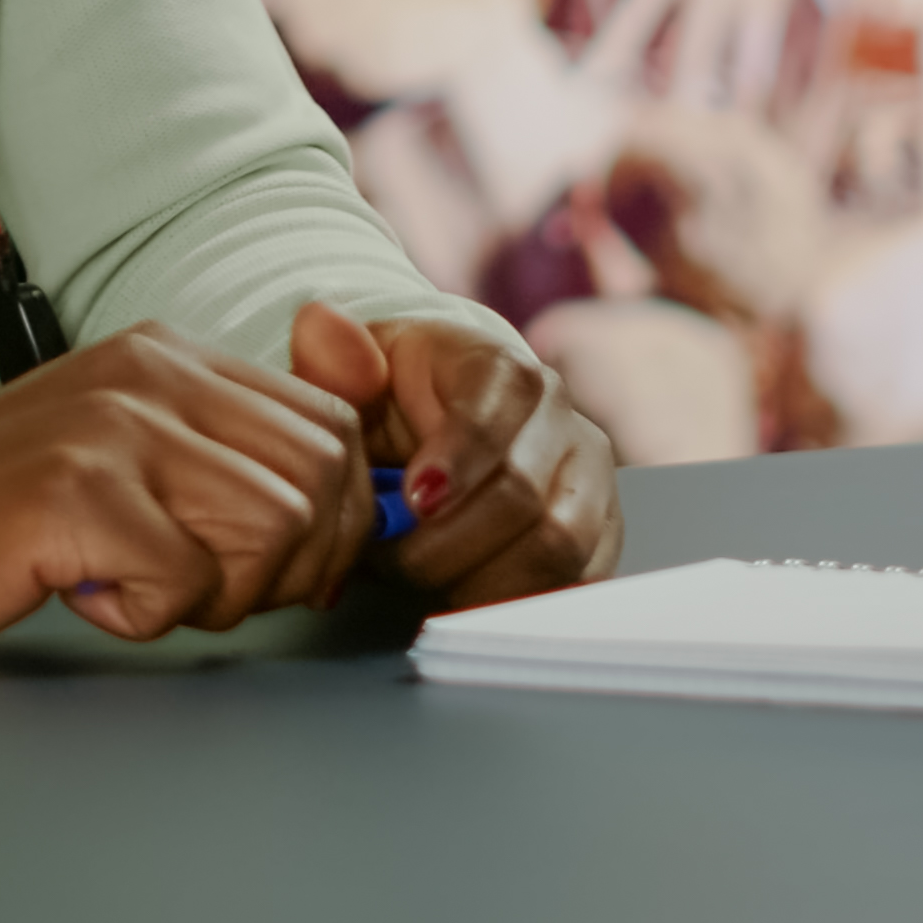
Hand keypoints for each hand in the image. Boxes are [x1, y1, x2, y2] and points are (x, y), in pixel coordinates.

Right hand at [0, 317, 379, 648]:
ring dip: (218, 595)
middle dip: (286, 568)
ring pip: (271, 531)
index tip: (275, 568)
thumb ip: (229, 454)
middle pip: (318, 483)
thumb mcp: (130, 455)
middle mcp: (150, 372)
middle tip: (199, 589)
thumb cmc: (4, 515)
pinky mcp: (74, 492)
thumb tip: (358, 493)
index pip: (334, 429)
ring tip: (137, 585)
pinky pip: (185, 583)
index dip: (332, 521)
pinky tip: (84, 591)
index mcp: (170, 354)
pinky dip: (144, 615)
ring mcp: (110, 427)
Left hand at [343, 311, 621, 606]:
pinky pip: (575, 585)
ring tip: (421, 576)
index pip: (502, 403)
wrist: (426, 437)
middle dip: (445, 541)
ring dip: (478, 577)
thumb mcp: (345, 377)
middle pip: (524, 494)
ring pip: (557, 548)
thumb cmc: (384, 408)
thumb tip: (321, 322)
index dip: (458, 458)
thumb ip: (329, 358)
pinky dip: (513, 600)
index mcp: (500, 365)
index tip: (414, 499)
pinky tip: (461, 593)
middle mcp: (560, 416)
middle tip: (389, 558)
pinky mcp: (601, 534)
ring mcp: (588, 477)